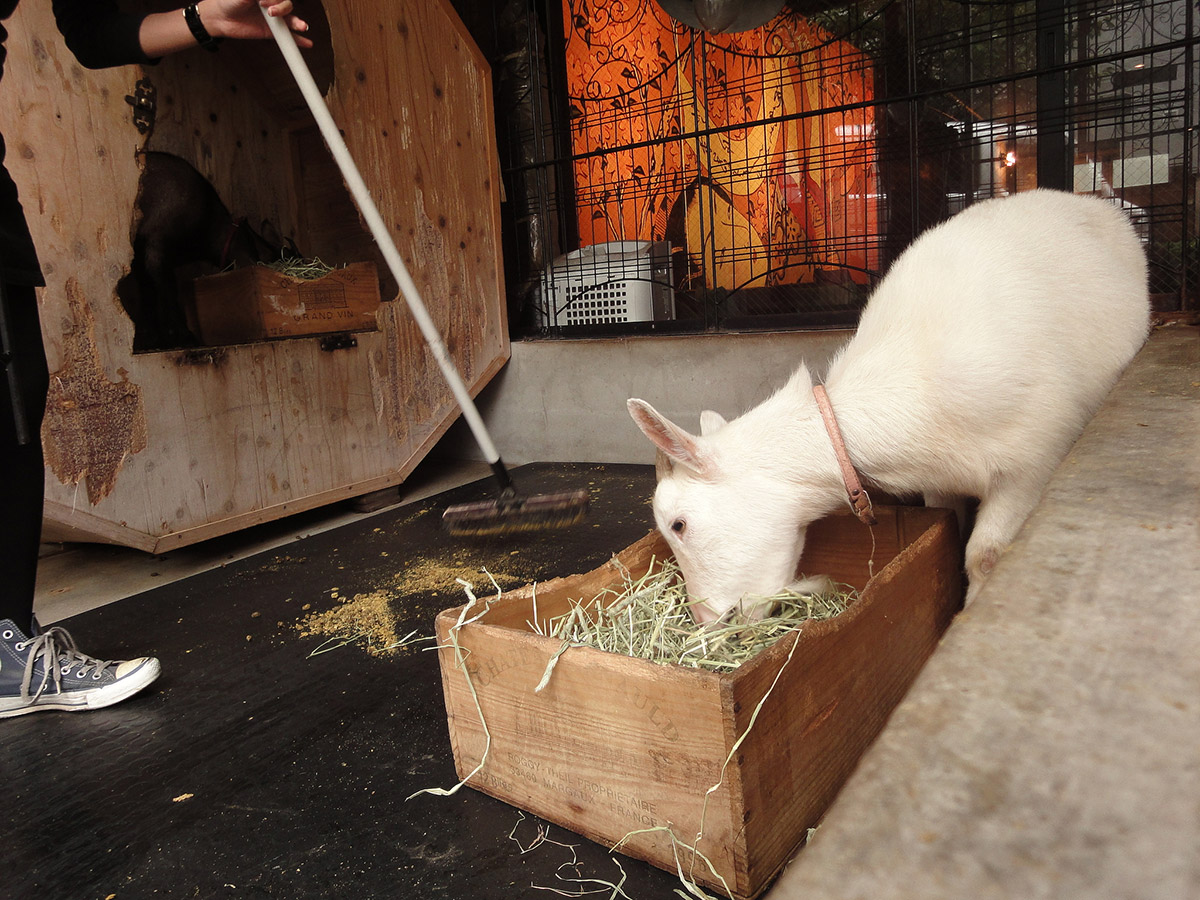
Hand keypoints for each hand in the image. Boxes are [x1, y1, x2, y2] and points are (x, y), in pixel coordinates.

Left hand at [196, 0, 311, 47]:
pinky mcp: (271, 32)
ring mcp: (273, 19)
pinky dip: (298, 40)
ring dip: (297, 23)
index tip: (263, 2)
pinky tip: (307, 43)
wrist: (220, 18)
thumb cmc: (229, 1)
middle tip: (270, 12)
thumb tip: (264, 0)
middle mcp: (272, 4)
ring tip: (301, 26)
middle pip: (287, 5)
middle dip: (282, 8)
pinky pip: (288, 36)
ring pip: (291, 20)